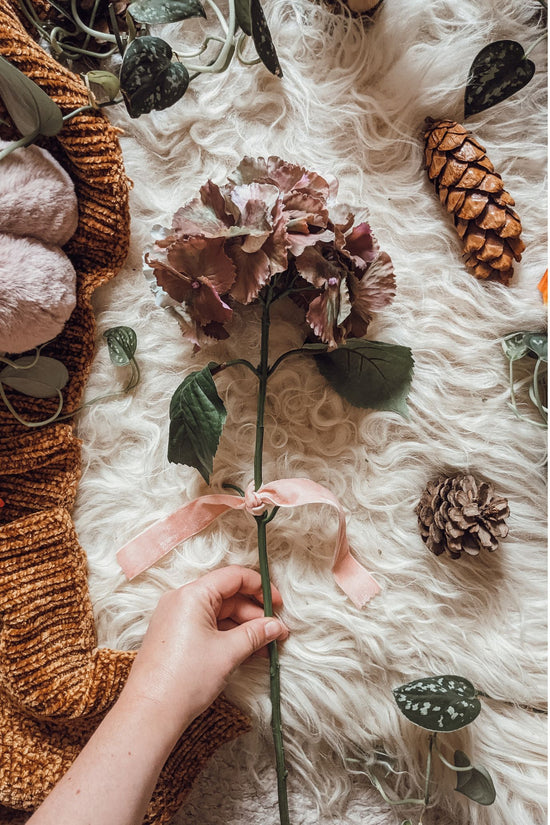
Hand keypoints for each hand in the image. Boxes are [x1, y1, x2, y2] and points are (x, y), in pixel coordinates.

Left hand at [120, 565, 288, 742]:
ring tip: (265, 647)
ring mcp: (175, 618)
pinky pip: (206, 627)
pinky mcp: (173, 636)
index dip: (260, 588)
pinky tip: (246, 652)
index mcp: (192, 595)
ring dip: (243, 628)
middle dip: (254, 614)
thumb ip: (256, 634)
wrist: (150, 713)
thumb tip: (276, 626)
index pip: (234, 577)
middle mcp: (181, 600)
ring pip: (218, 613)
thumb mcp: (228, 653)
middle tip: (276, 632)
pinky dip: (227, 636)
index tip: (278, 605)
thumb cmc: (185, 679)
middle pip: (227, 596)